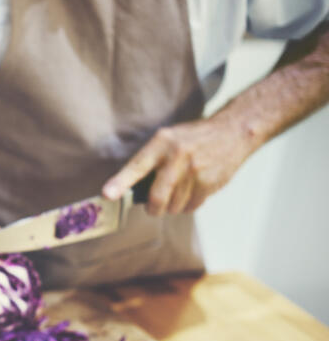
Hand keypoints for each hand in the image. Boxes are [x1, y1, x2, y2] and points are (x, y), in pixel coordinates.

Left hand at [102, 118, 255, 214]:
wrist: (233, 132)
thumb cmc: (193, 138)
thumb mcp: (168, 138)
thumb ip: (151, 160)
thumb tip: (131, 189)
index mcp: (162, 143)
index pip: (137, 166)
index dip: (121, 182)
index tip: (108, 195)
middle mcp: (177, 157)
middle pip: (157, 197)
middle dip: (152, 208)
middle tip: (152, 207)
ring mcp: (195, 172)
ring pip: (174, 206)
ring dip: (172, 206)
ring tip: (178, 190)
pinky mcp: (209, 184)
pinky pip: (190, 207)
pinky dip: (187, 205)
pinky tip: (192, 190)